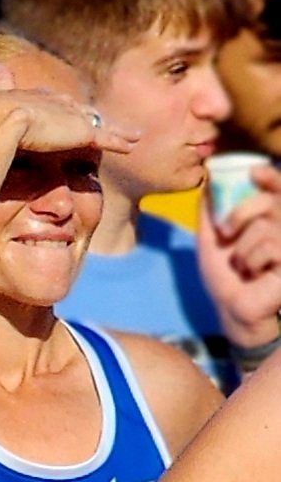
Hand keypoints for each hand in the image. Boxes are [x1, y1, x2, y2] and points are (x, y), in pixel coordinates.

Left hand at [197, 170, 280, 349]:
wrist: (230, 308)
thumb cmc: (225, 275)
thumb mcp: (210, 239)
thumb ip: (210, 211)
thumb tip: (208, 181)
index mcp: (268, 218)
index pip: (277, 189)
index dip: (270, 177)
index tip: (254, 172)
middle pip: (269, 201)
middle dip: (241, 212)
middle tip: (226, 232)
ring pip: (265, 226)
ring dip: (243, 248)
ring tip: (242, 266)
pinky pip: (270, 247)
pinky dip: (252, 261)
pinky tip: (254, 275)